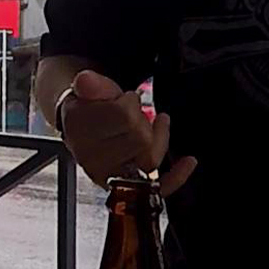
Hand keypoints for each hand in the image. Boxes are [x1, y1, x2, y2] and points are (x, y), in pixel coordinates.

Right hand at [59, 70, 196, 195]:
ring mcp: (109, 176)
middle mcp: (92, 158)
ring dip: (158, 138)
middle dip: (143, 120)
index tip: (125, 98)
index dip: (130, 102)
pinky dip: (177, 176)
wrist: (81, 130)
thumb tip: (86, 80)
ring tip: (152, 125)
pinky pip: (158, 187)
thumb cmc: (89, 110)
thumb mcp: (88, 90)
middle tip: (133, 113)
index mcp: (79, 131)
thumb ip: (91, 84)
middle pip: (140, 139)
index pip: (123, 117)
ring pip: (151, 160)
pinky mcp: (126, 188)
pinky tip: (188, 162)